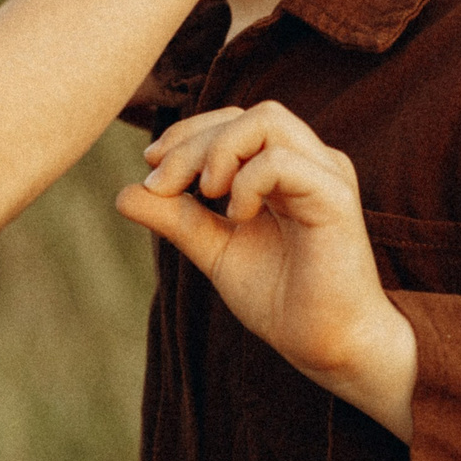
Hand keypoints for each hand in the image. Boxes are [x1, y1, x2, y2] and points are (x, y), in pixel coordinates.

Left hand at [115, 101, 417, 438]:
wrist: (326, 347)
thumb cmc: (282, 298)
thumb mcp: (215, 250)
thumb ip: (177, 219)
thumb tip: (124, 193)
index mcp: (286, 168)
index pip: (233, 120)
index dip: (188, 132)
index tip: (152, 167)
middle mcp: (311, 162)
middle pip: (246, 114)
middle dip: (192, 141)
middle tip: (163, 185)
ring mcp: (326, 176)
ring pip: (269, 120)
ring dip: (220, 149)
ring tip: (204, 194)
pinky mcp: (336, 199)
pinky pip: (284, 162)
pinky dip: (248, 180)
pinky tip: (237, 216)